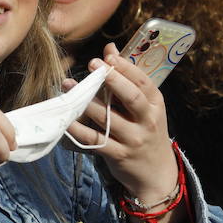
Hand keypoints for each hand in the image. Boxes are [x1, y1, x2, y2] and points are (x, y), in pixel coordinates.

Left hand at [65, 47, 177, 207]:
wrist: (156, 173)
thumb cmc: (146, 132)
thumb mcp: (146, 107)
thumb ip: (128, 80)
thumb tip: (110, 48)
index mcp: (155, 104)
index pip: (143, 82)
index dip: (126, 68)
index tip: (108, 56)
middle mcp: (147, 121)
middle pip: (131, 97)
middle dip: (112, 80)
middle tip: (93, 65)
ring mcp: (133, 139)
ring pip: (108, 118)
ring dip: (86, 101)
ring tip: (68, 86)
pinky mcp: (118, 155)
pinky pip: (95, 140)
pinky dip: (78, 129)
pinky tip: (66, 119)